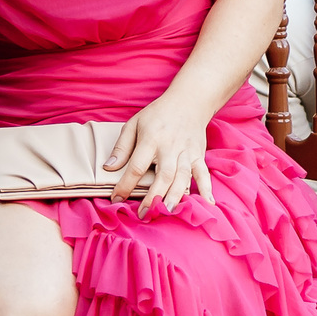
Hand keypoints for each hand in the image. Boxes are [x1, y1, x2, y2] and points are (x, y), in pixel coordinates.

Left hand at [104, 91, 213, 216]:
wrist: (189, 101)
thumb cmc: (157, 115)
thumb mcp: (134, 124)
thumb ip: (121, 147)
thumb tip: (108, 168)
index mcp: (151, 139)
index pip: (136, 165)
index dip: (125, 184)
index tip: (116, 198)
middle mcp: (170, 147)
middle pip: (163, 175)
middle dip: (154, 196)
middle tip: (145, 214)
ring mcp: (186, 152)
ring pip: (182, 176)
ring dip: (176, 195)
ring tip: (169, 211)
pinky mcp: (199, 155)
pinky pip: (203, 173)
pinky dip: (206, 188)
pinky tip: (208, 203)